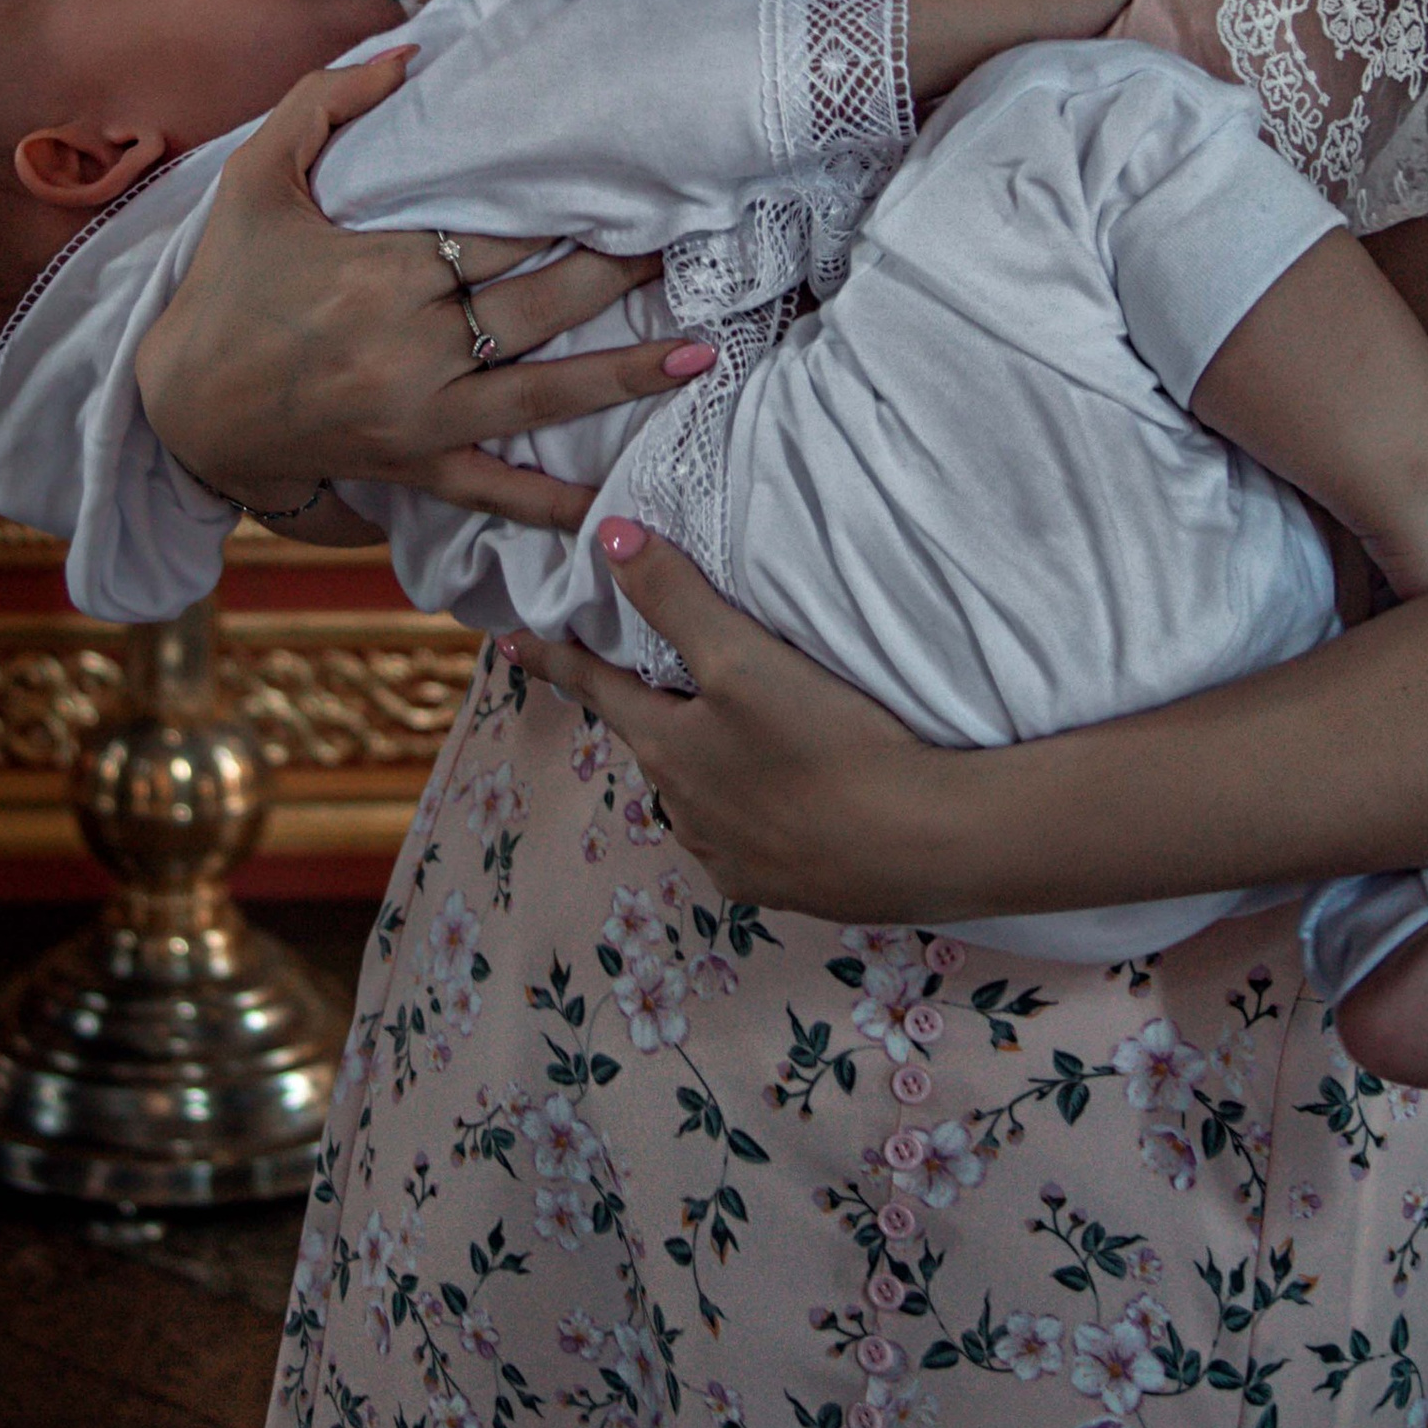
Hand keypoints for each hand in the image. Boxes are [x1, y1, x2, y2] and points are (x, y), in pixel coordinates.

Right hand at [134, 48, 720, 530]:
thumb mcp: (255, 177)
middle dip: (615, 274)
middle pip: (535, 306)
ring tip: (702, 348)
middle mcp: (406, 348)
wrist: (181, 409)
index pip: (496, 235)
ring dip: (623, 372)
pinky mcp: (413, 467)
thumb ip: (327, 103)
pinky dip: (552, 504)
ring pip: (540, 393)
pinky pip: (493, 491)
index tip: (627, 182)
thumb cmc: (224, 285)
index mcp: (377, 273)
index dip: (565, 210)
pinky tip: (614, 503)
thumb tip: (411, 53)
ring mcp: (416, 416)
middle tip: (684, 241)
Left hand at [509, 520, 970, 916]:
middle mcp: (683, 813)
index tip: (506, 642)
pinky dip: (750, 814)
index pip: (594, 688)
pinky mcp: (780, 889)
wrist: (920, 841)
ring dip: (704, 768)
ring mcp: (730, 860)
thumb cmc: (826, 742)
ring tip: (737, 740)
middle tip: (663, 682)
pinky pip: (744, 842)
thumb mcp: (743, 658)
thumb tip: (608, 539)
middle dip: (651, 714)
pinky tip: (787, 800)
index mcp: (665, 751)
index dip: (554, 658)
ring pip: (696, 797)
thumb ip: (675, 598)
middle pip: (652, 745)